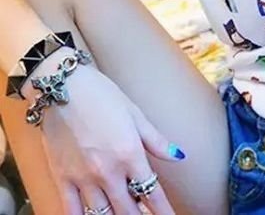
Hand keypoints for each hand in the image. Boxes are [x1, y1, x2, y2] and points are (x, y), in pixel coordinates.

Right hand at [36, 64, 183, 214]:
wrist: (62, 86)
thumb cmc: (101, 95)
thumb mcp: (135, 113)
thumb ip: (156, 140)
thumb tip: (179, 155)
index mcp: (130, 154)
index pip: (152, 193)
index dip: (163, 211)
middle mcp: (108, 171)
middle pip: (129, 210)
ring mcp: (83, 178)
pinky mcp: (62, 178)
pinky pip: (72, 211)